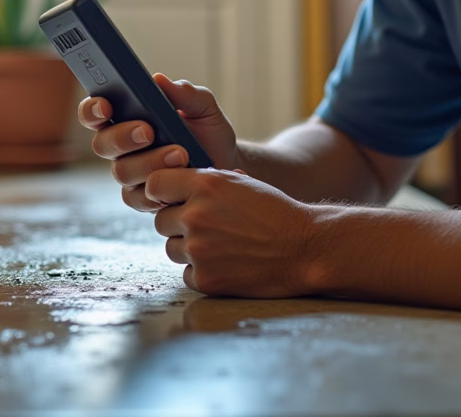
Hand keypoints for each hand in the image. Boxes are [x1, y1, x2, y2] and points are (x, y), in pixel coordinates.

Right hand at [78, 74, 239, 212]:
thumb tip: (159, 80)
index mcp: (126, 117)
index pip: (95, 112)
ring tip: (180, 154)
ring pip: (121, 171)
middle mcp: (121, 146)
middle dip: (123, 137)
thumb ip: (185, 93)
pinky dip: (157, 190)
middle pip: (101, 144)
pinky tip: (176, 182)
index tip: (106, 106)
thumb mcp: (204, 107)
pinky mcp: (142, 198)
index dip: (92, 109)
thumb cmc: (208, 133)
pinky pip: (137, 198)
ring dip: (149, 163)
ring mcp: (130, 173)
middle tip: (148, 131)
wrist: (226, 165)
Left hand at [148, 168, 318, 297]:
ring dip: (190, 249)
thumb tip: (174, 186)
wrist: (305, 248)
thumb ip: (205, 182)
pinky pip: (187, 274)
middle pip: (161, 221)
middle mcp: (196, 215)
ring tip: (222, 246)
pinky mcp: (206, 279)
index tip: (170, 200)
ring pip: (172, 249)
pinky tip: (228, 264)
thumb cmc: (275, 213)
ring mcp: (199, 250)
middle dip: (179, 225)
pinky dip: (203, 272)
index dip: (161, 193)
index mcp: (205, 185)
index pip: (155, 185)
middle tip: (208, 228)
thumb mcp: (241, 183)